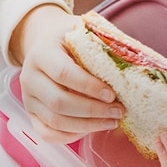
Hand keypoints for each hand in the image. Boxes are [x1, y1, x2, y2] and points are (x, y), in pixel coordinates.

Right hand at [11, 6, 123, 144]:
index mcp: (42, 52)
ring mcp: (28, 99)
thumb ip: (104, 43)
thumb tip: (138, 61)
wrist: (45, 42)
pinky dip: (71, 136)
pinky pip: (48, 134)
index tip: (112, 94)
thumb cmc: (70, 38)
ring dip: (87, 126)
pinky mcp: (31, 114)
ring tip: (112, 121)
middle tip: (119, 111)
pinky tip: (91, 128)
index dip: (89, 86)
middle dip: (93, 111)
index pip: (63, 73)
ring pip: (55, 121)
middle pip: (59, 102)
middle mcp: (29, 77)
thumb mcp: (84, 30)